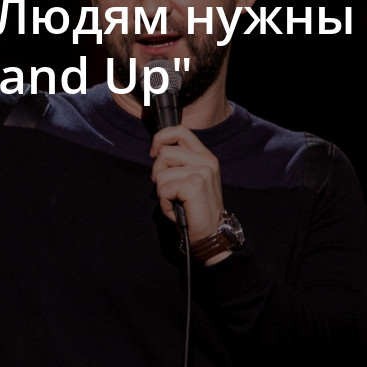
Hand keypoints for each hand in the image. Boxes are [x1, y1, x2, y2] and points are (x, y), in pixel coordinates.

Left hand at [150, 126, 228, 263]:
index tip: (154, 153)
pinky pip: (163, 189)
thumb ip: (179, 163)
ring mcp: (202, 171)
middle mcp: (207, 160)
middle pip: (165, 152)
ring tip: (176, 202)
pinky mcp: (195, 184)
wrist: (211, 235)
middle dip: (158, 173)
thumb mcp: (190, 179)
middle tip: (168, 190)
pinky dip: (165, 204)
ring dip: (162, 192)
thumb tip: (156, 152)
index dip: (161, 138)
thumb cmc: (196, 210)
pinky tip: (177, 210)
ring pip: (161, 172)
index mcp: (205, 156)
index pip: (180, 130)